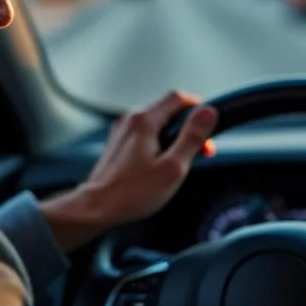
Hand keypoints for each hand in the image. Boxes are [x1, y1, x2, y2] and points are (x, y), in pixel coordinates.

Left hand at [39, 91, 218, 252]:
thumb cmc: (132, 193)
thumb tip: (208, 112)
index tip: (208, 121)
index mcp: (144, 121)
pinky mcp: (117, 144)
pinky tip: (161, 164)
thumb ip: (192, 137)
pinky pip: (143, 134)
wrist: (97, 208)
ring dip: (173, 135)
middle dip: (187, 126)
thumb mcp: (173, 167)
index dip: (198, 106)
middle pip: (166, 110)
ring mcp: (121, 131)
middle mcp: (130, 120)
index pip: (177, 97)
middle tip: (201, 149)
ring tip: (182, 159)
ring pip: (155, 122)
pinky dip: (157, 142)